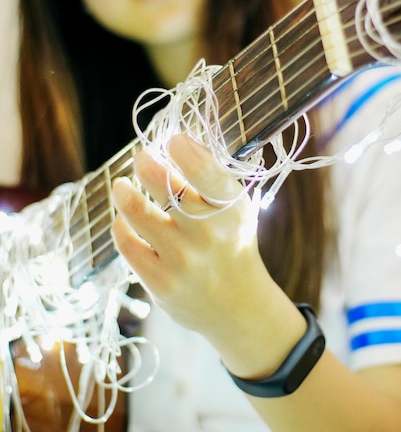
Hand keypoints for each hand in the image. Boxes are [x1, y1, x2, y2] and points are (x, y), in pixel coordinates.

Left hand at [111, 134, 264, 337]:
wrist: (236, 305)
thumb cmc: (230, 242)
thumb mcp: (235, 208)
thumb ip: (211, 177)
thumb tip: (179, 141)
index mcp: (232, 211)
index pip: (209, 176)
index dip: (187, 153)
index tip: (174, 140)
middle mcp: (209, 236)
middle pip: (168, 189)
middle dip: (146, 165)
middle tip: (141, 158)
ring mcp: (182, 261)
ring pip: (137, 212)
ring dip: (123, 192)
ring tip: (121, 185)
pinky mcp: (160, 282)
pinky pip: (126, 242)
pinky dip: (121, 223)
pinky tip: (125, 218)